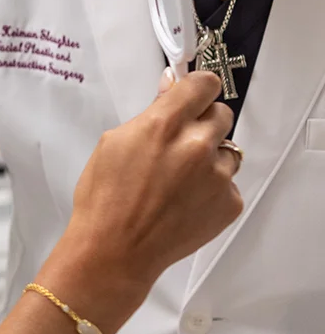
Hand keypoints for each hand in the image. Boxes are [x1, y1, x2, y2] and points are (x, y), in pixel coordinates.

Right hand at [41, 70, 242, 333]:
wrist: (115, 250)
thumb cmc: (103, 197)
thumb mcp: (113, 143)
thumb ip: (151, 113)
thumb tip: (171, 87)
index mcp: (164, 125)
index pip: (204, 84)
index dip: (198, 88)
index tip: (192, 96)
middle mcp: (197, 146)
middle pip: (222, 114)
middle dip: (203, 123)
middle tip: (180, 142)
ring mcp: (217, 177)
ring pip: (228, 151)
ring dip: (210, 158)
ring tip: (180, 180)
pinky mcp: (229, 204)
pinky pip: (228, 184)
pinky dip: (211, 189)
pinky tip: (184, 202)